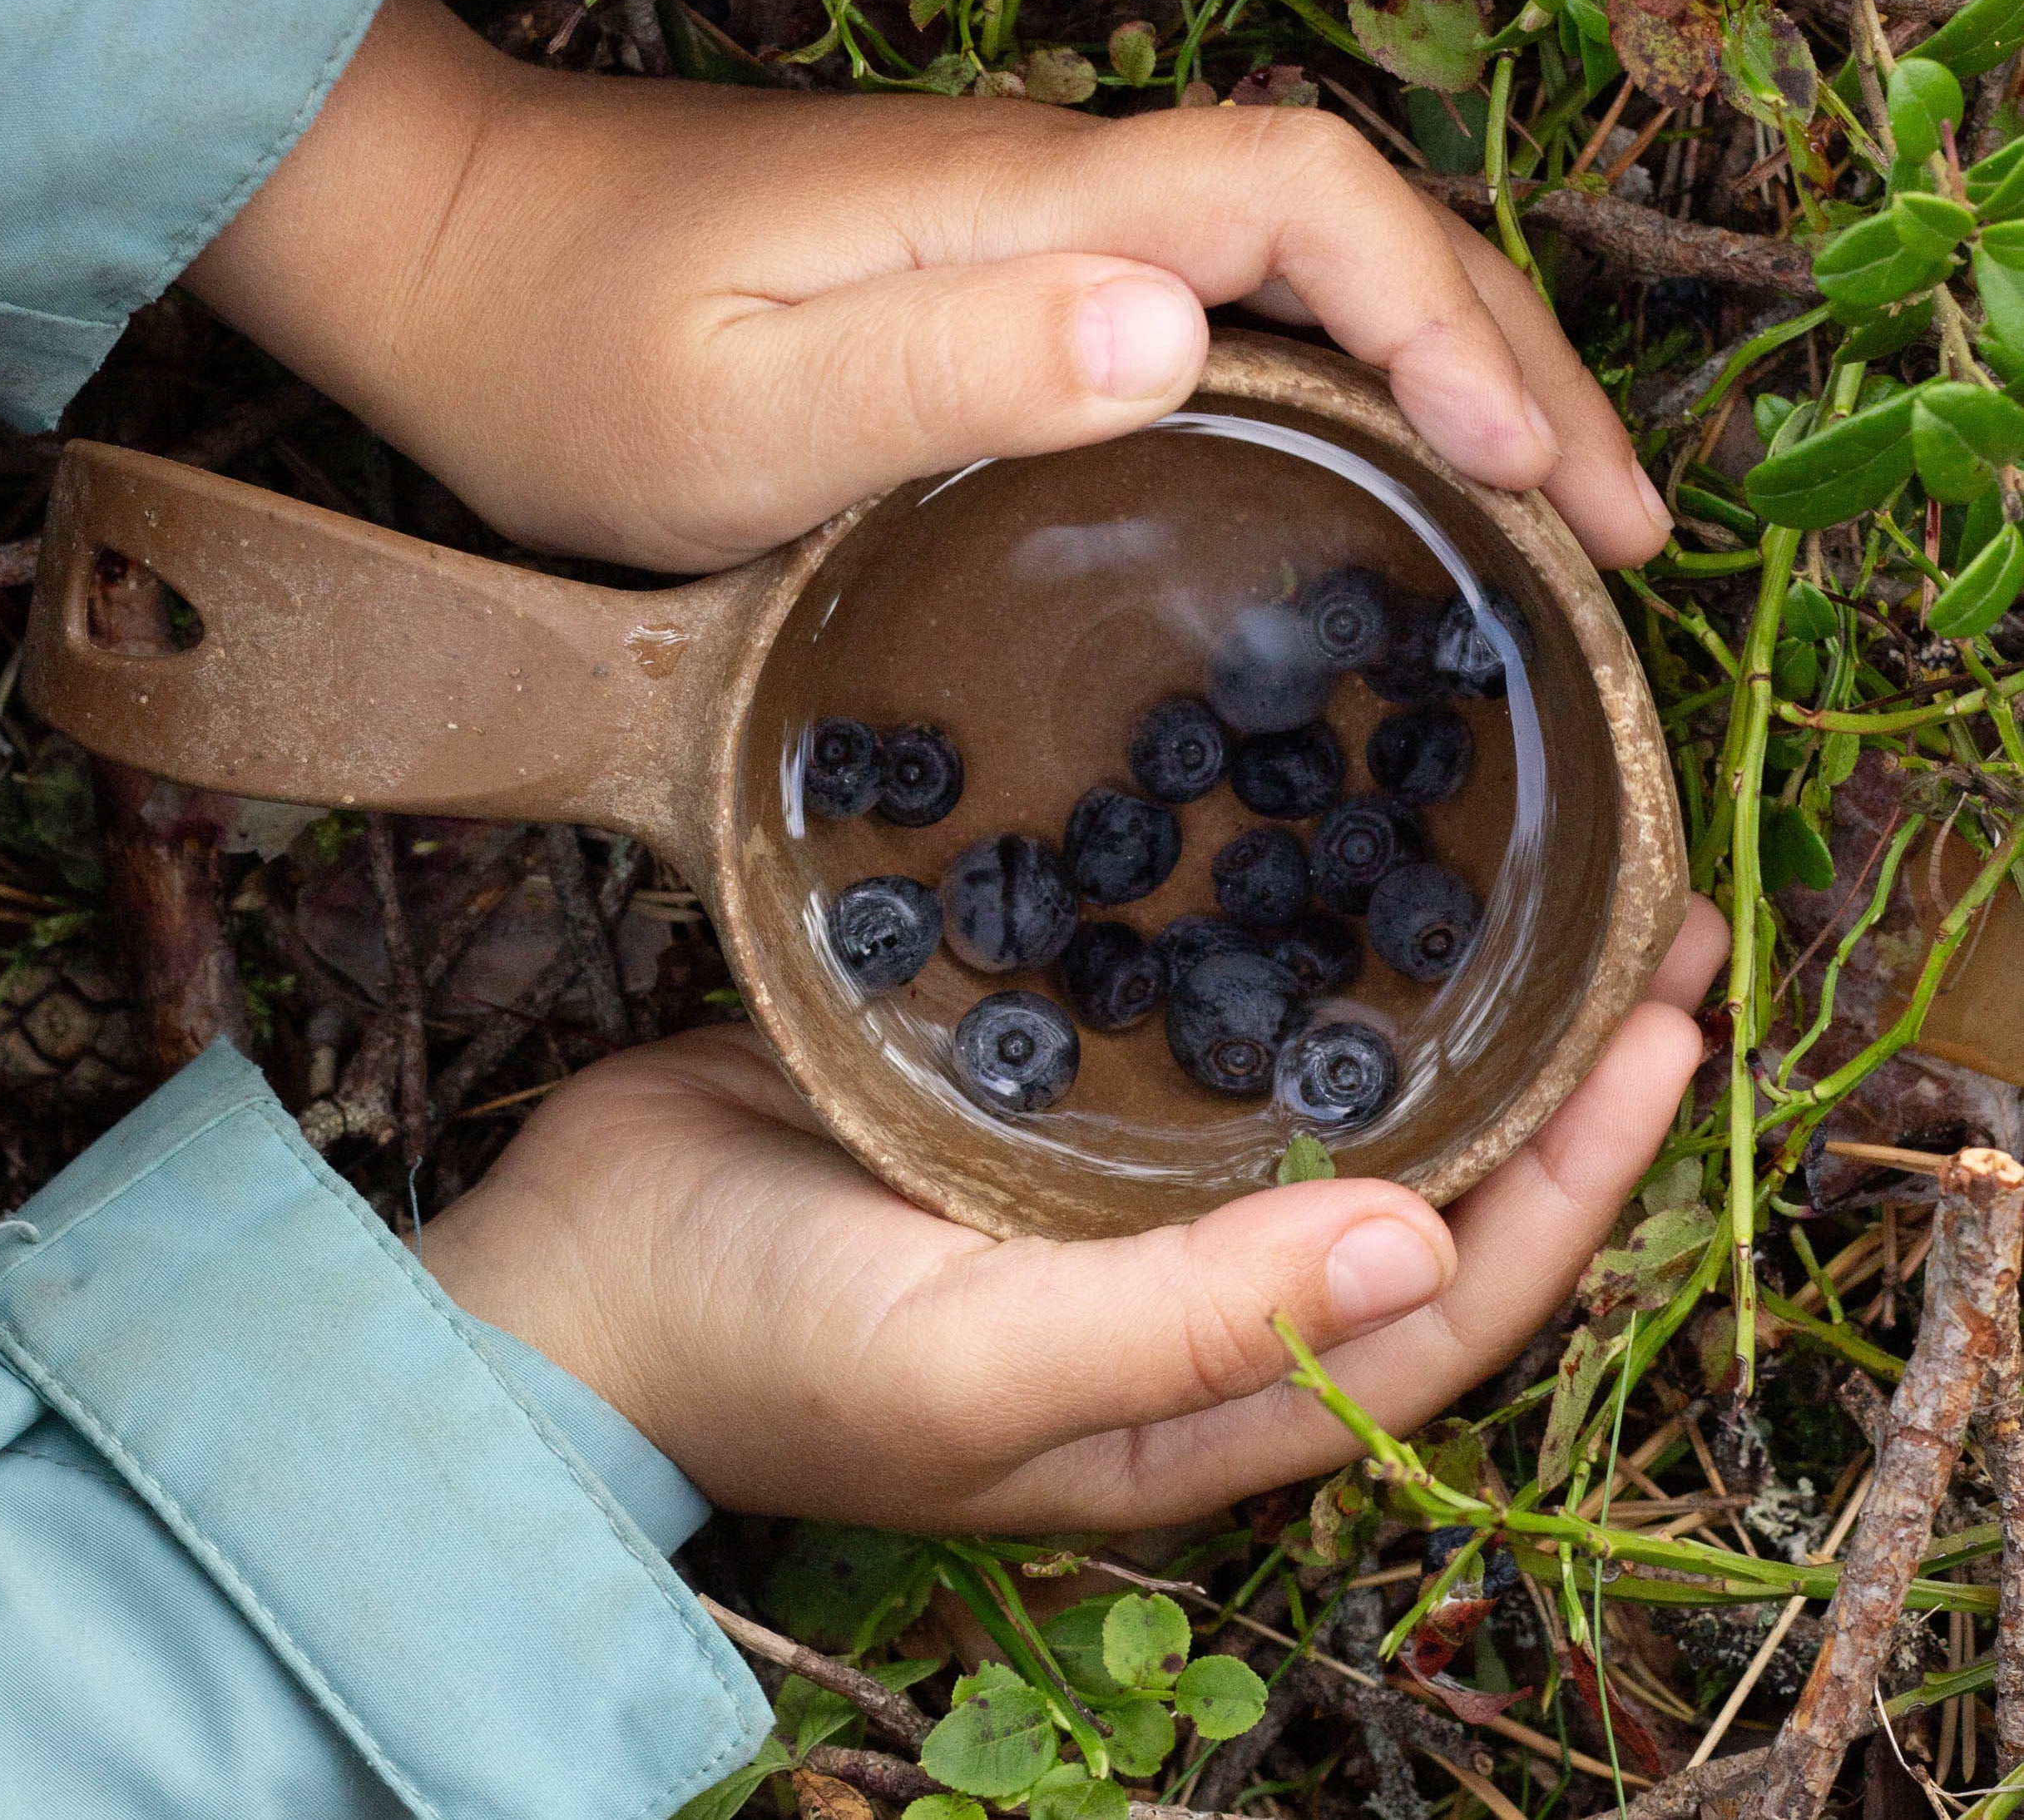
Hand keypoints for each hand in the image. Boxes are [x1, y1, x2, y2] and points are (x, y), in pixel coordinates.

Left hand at [186, 0, 1671, 573]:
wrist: (450, 253)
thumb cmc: (568, 350)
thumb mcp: (739, 400)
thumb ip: (947, 362)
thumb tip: (1180, 330)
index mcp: (1026, 204)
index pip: (1308, 204)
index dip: (1453, 323)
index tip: (1536, 475)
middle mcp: (1057, 192)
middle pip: (1351, 230)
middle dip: (1512, 360)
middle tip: (1621, 534)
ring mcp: (1030, 233)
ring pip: (1300, 276)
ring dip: (1446, 378)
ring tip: (1549, 525)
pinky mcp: (993, 283)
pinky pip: (1220, 318)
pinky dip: (1332, 396)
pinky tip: (1360, 491)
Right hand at [421, 898, 1724, 1528]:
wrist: (568, 1273)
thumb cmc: (757, 1345)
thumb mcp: (969, 1364)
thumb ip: (1179, 1325)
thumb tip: (1420, 1246)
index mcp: (1198, 1392)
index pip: (1444, 1308)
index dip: (1575, 1185)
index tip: (1665, 1036)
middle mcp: (1181, 1291)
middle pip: (1417, 1191)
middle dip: (1553, 1076)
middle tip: (1656, 922)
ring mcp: (1108, 1186)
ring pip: (1317, 1096)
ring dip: (1437, 997)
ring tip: (1543, 871)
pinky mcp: (1033, 1090)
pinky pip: (1197, 1021)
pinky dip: (1281, 948)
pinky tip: (1319, 842)